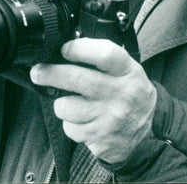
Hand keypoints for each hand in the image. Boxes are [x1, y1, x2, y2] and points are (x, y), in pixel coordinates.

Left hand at [30, 38, 156, 163]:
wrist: (148, 132)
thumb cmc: (129, 93)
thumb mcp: (126, 69)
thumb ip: (101, 56)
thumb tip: (65, 46)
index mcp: (127, 72)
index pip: (104, 55)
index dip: (79, 49)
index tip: (64, 48)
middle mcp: (120, 95)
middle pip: (77, 79)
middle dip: (50, 73)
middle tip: (38, 71)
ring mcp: (110, 119)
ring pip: (67, 107)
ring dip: (62, 103)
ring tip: (71, 101)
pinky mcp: (100, 140)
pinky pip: (70, 129)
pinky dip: (70, 124)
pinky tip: (82, 120)